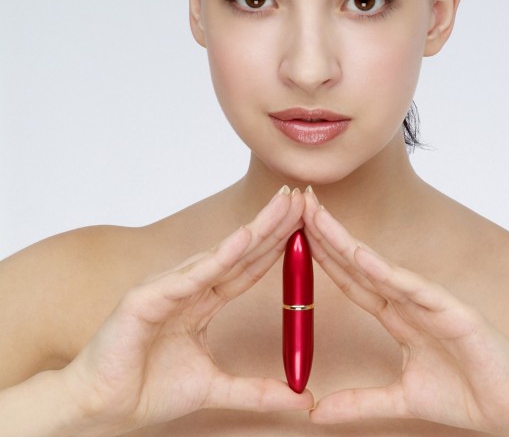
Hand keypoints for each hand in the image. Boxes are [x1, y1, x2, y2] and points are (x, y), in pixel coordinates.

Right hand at [62, 187, 313, 434]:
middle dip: (272, 224)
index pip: (248, 267)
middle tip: (303, 197)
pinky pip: (189, 277)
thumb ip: (259, 392)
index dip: (277, 246)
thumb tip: (304, 400)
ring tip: (283, 207)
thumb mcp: (217, 389)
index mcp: (202, 301)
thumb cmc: (146, 390)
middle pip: (240, 251)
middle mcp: (187, 287)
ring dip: (254, 230)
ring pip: (220, 255)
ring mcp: (166, 289)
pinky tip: (244, 238)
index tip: (307, 224)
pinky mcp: (145, 300)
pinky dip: (217, 257)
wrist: (102, 410)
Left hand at [301, 190, 508, 435]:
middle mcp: (413, 303)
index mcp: (401, 318)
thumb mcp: (400, 400)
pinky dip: (388, 272)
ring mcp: (434, 304)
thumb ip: (359, 403)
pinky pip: (416, 290)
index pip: (354, 281)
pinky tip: (360, 256)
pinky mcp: (456, 313)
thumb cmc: (469, 396)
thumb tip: (314, 411)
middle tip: (299, 202)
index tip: (296, 235)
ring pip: (382, 268)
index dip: (324, 258)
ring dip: (347, 242)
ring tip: (318, 217)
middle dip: (328, 234)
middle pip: (361, 264)